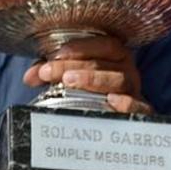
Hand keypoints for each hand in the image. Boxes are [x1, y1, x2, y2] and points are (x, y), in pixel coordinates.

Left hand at [24, 35, 152, 113]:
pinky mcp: (141, 113)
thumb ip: (52, 73)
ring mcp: (135, 92)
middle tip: (48, 71)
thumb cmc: (93, 95)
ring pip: (119, 80)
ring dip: (92, 79)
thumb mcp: (72, 78)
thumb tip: (29, 76)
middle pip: (105, 63)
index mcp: (117, 58)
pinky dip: (127, 103)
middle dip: (74, 65)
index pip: (104, 45)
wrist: (114, 125)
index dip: (81, 47)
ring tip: (67, 82)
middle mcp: (128, 72)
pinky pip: (139, 106)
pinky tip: (111, 101)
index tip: (55, 54)